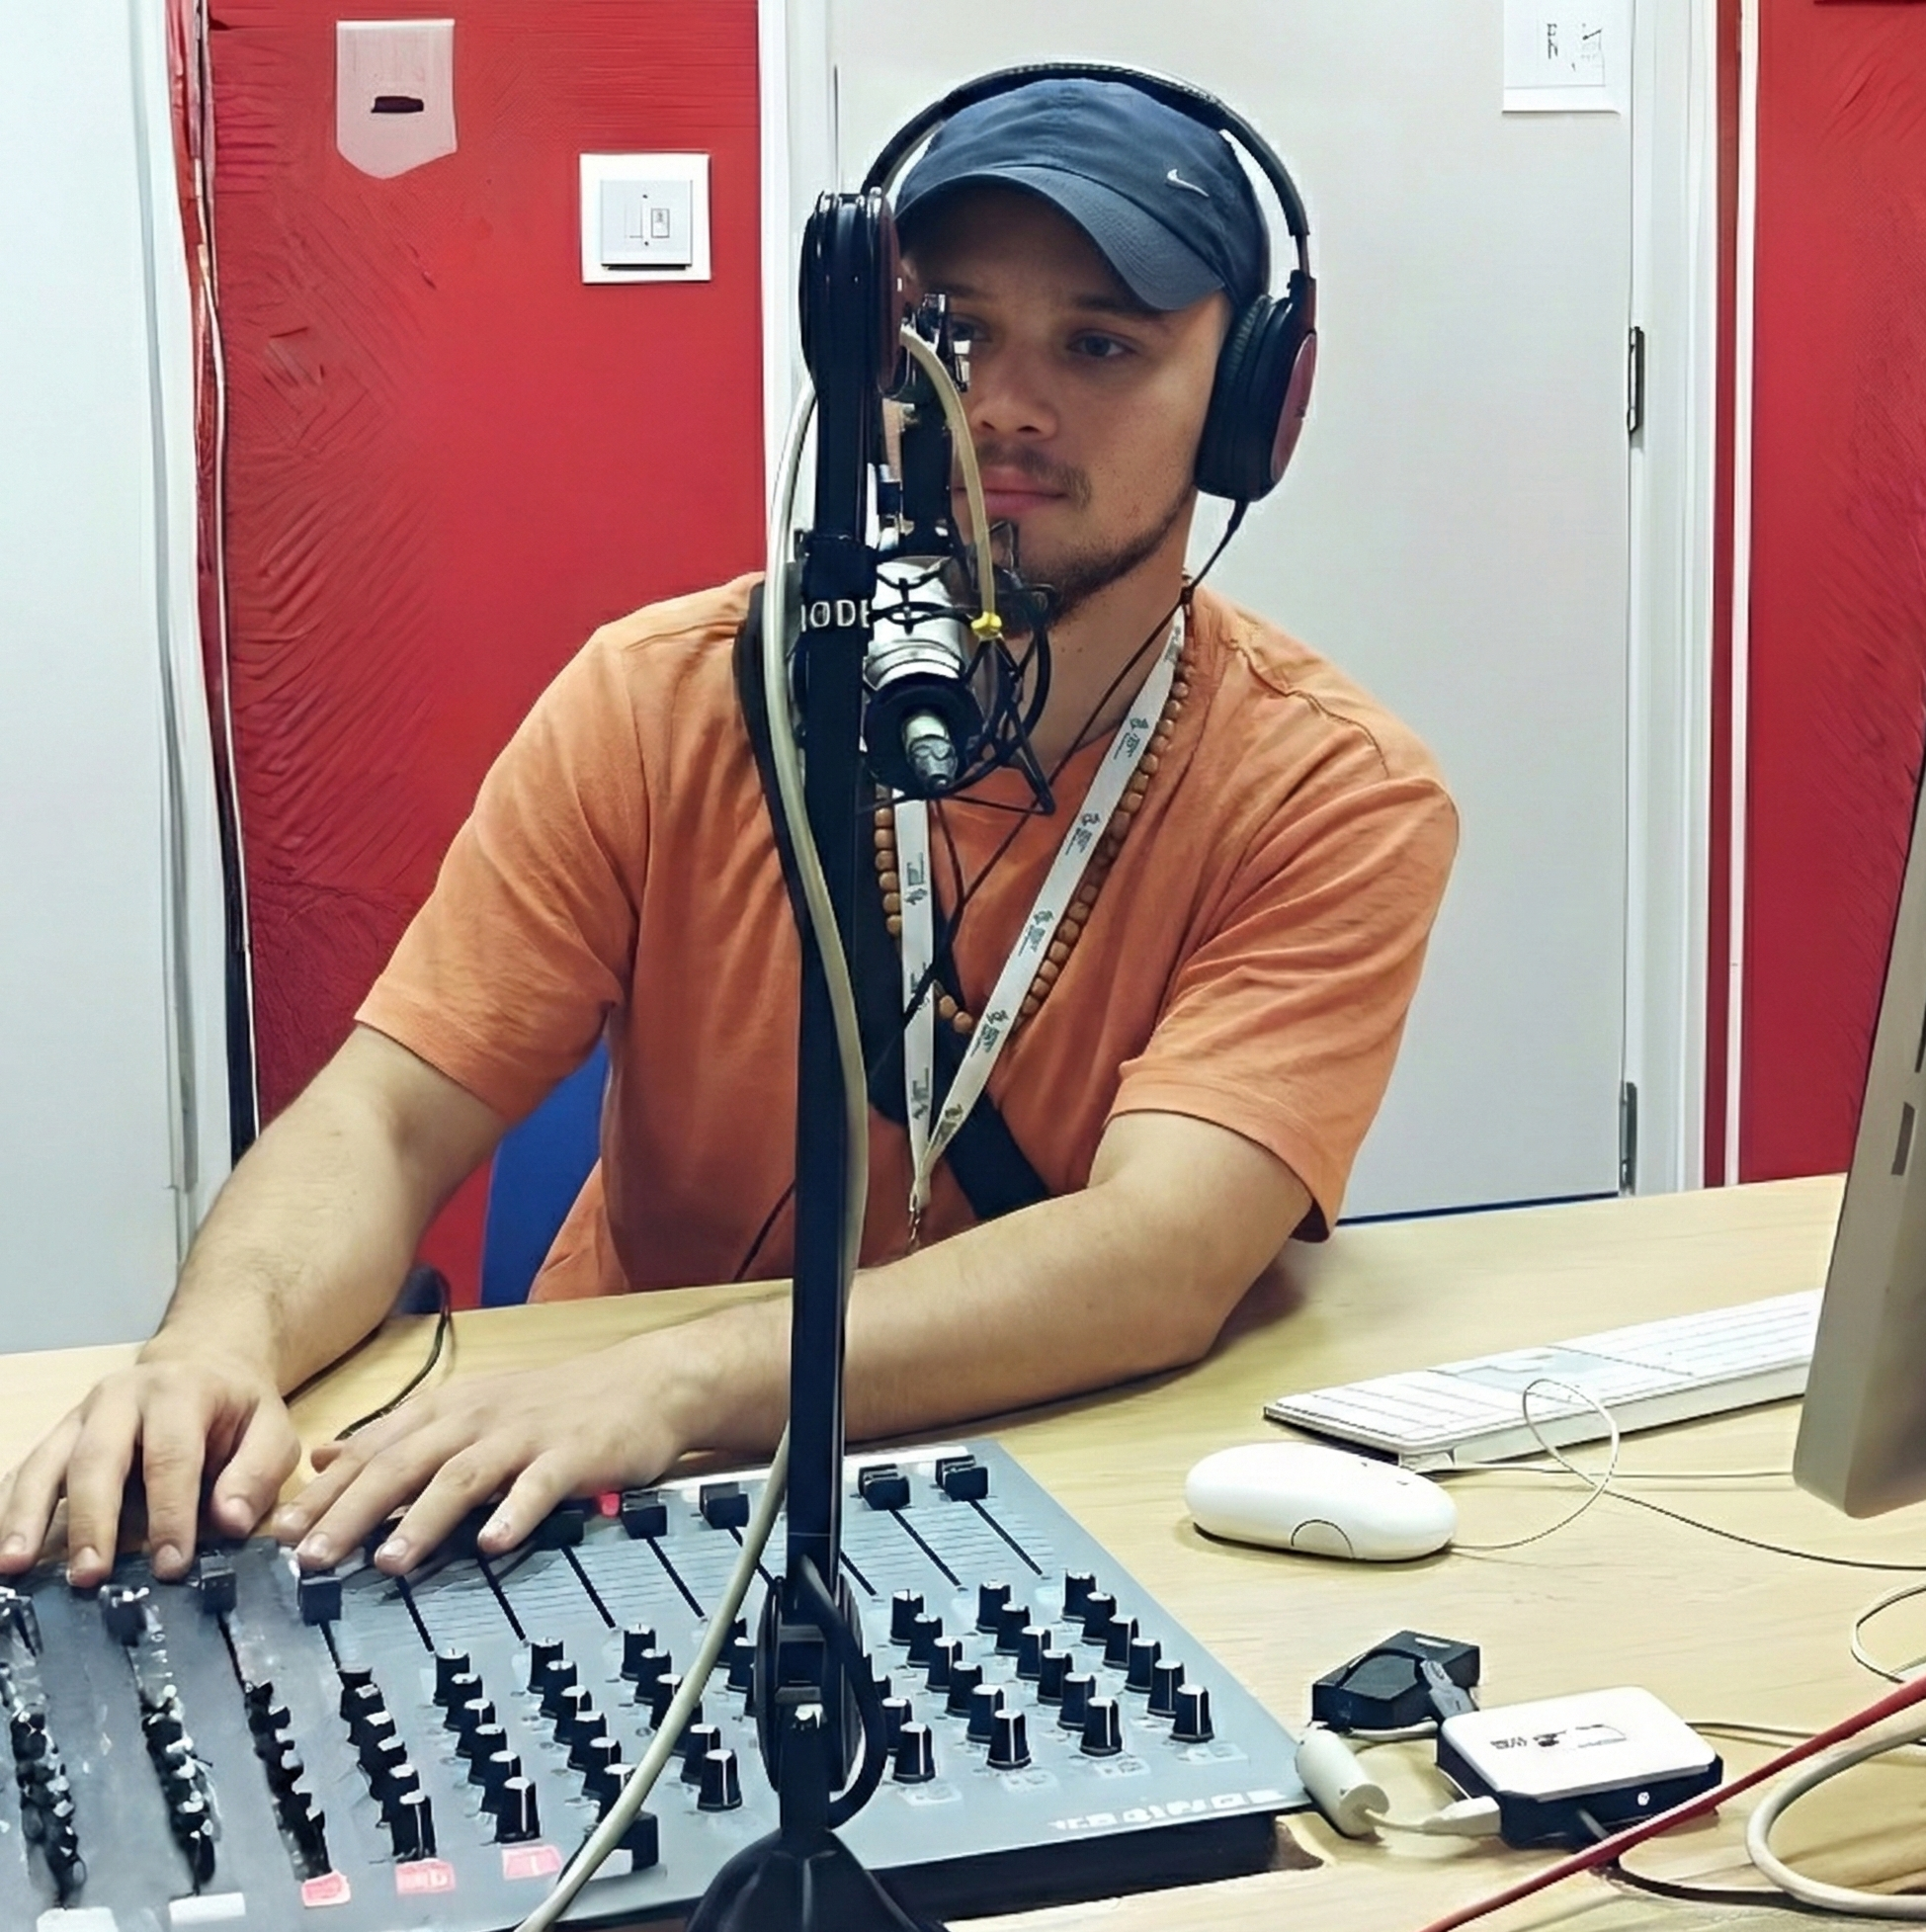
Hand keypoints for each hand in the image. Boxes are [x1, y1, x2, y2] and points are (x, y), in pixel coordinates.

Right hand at [0, 1344, 299, 1586]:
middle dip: (92, 1520)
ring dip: (26, 1516)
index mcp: (180, 1391)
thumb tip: (230, 1523)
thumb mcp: (271, 1428)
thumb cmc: (238, 1407)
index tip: (171, 1564)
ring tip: (14, 1566)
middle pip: (96, 1459)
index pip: (171, 1456)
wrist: (204, 1361)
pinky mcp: (60, 1435)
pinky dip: (9, 1508)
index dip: (170, 1513)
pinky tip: (2, 1547)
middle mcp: (121, 1397)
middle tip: (90, 1576)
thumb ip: (257, 1473)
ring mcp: (82, 1415)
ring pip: (46, 1463)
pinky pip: (27, 1470)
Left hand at [274, 1339, 700, 1574]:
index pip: (372, 1451)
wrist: (645, 1383)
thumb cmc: (555, 1405)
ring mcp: (526, 1436)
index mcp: (448, 1410)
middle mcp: (478, 1418)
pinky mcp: (573, 1454)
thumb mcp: (469, 1408)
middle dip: (353, 1513)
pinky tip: (493, 1544)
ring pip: (462, 1475)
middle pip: (404, 1464)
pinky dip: (514, 1513)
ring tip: (387, 1561)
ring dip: (422, 1519)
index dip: (324, 1494)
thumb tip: (322, 1458)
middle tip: (311, 1559)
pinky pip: (540, 1486)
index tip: (278, 1537)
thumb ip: (397, 1436)